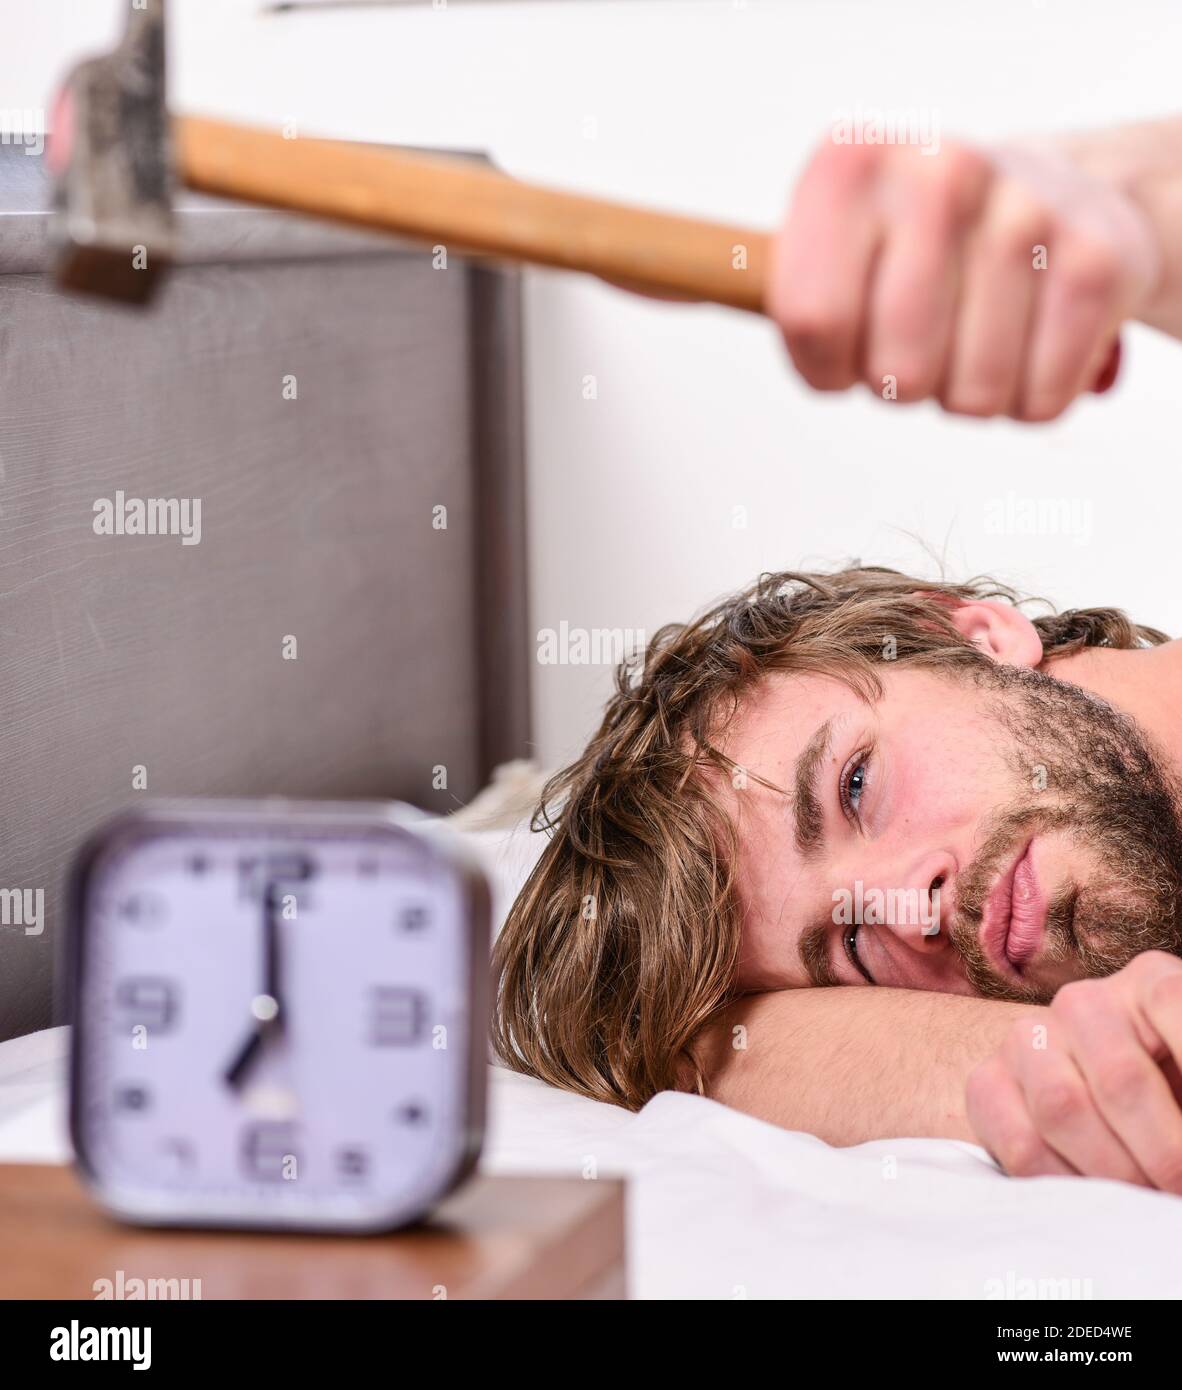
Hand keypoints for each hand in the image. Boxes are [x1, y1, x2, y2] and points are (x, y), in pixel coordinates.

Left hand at [769, 134, 1160, 419]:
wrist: (1066, 196)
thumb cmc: (922, 242)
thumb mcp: (828, 237)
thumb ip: (741, 274)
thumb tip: (626, 272)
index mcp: (850, 166)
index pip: (811, 319)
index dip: (825, 365)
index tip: (841, 352)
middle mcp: (938, 171)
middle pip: (894, 373)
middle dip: (901, 382)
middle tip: (924, 336)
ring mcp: (1025, 211)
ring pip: (968, 397)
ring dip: (966, 393)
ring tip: (977, 331)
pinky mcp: (1097, 262)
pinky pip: (1036, 401)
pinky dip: (1029, 397)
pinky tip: (1029, 336)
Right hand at [965, 951, 1181, 1190]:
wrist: (1092, 1098)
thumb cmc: (1170, 1093)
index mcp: (1149, 984)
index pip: (1175, 1001)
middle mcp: (1083, 1002)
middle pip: (1119, 1078)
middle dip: (1163, 1154)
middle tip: (1178, 1192)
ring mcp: (1027, 1038)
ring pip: (1061, 1108)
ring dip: (1114, 1176)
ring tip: (1142, 1197)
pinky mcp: (986, 1082)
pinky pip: (1021, 1143)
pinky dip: (1068, 1186)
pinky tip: (1096, 1198)